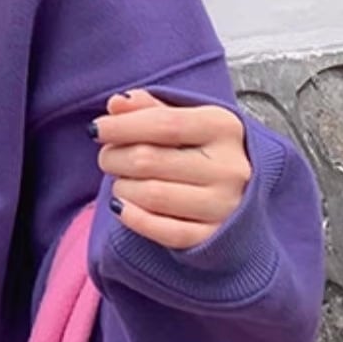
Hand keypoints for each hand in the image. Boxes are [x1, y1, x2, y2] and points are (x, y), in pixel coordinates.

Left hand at [92, 88, 251, 249]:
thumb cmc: (203, 146)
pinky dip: (135, 219)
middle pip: (150, 160)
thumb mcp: (184, 117)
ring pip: (153, 196)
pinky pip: (167, 232)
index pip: (163, 124)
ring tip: (120, 180)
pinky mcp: (216, 237)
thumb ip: (148, 108)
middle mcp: (230, 168)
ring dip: (122, 187)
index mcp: (222, 127)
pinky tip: (121, 206)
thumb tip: (116, 104)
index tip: (97, 129)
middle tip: (107, 156)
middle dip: (115, 157)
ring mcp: (226, 205)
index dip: (122, 126)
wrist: (245, 190)